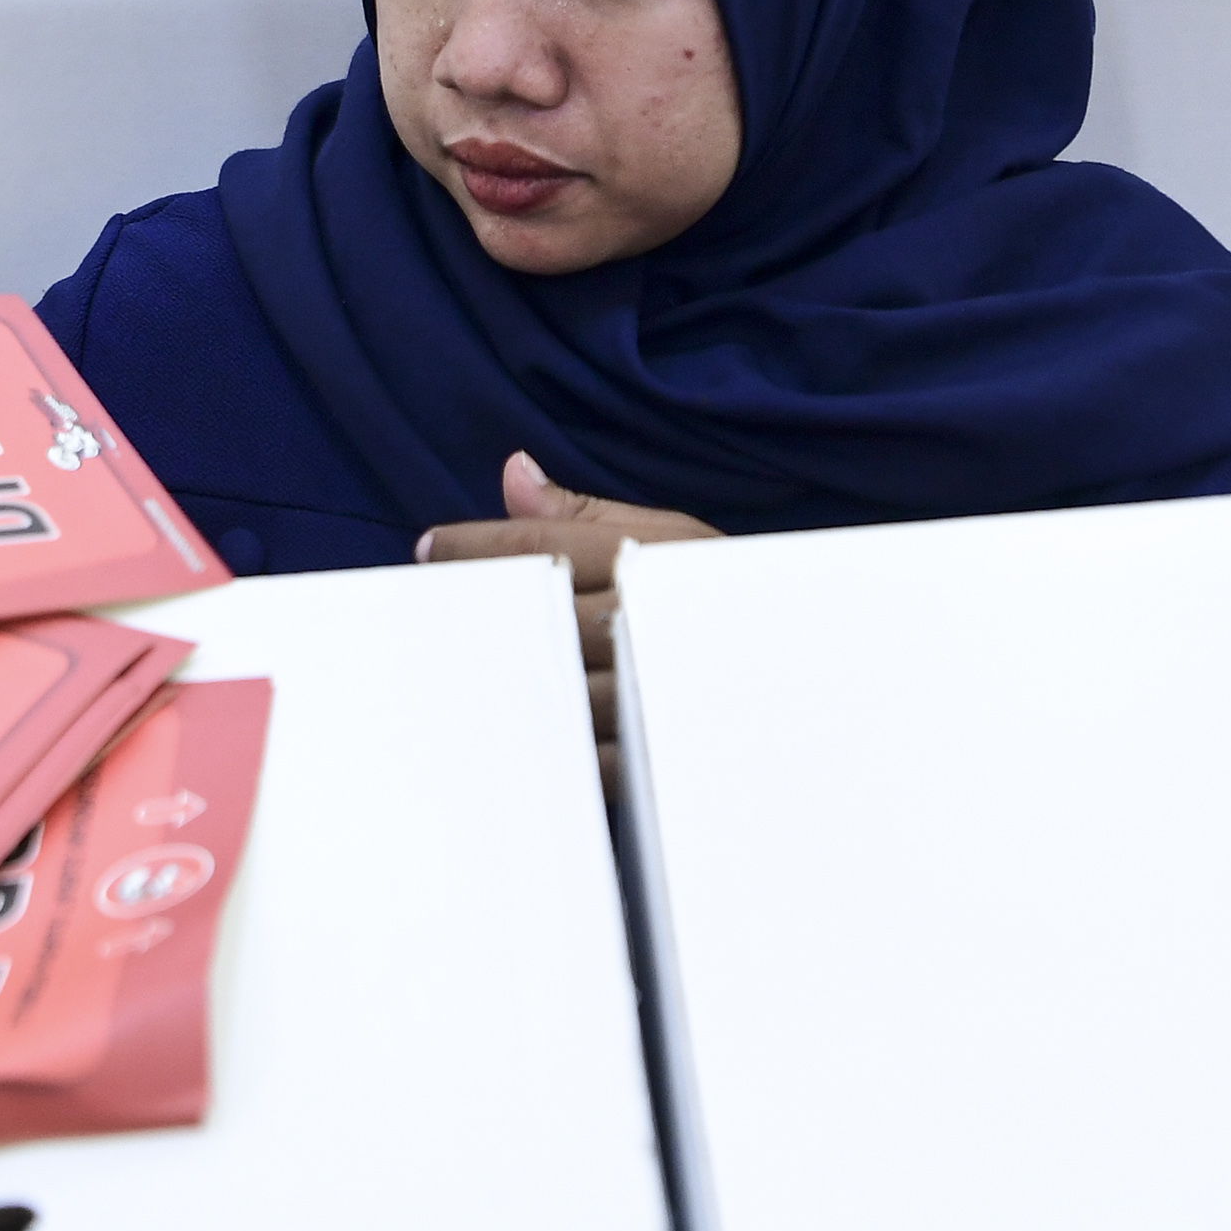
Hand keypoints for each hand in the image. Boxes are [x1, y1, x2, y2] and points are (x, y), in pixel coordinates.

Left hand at [417, 450, 722, 791]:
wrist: (806, 674)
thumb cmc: (724, 594)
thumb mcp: (672, 539)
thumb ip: (587, 512)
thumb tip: (513, 472)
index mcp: (654, 561)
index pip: (544, 547)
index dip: (477, 547)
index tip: (430, 548)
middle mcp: (649, 623)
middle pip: (538, 613)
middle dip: (476, 609)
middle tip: (424, 609)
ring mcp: (649, 694)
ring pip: (551, 683)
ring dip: (495, 675)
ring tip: (445, 666)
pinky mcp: (651, 758)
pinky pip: (579, 754)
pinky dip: (538, 738)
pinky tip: (503, 723)